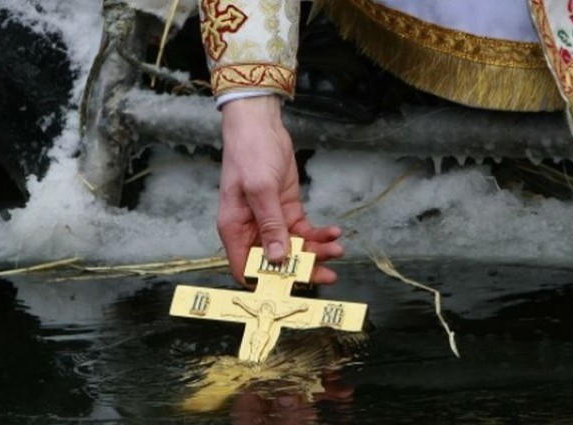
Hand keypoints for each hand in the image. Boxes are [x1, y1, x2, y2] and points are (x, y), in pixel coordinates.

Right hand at [218, 96, 343, 285]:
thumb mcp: (260, 189)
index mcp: (236, 230)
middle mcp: (252, 230)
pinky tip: (333, 231)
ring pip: (295, 249)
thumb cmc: (249, 154)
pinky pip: (304, 232)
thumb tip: (277, 258)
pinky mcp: (287, 211)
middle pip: (276, 263)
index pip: (246, 269)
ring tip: (336, 248)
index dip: (267, 282)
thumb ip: (270, 225)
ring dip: (316, 251)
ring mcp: (271, 222)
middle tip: (327, 274)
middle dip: (302, 270)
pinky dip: (319, 234)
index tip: (292, 287)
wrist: (260, 127)